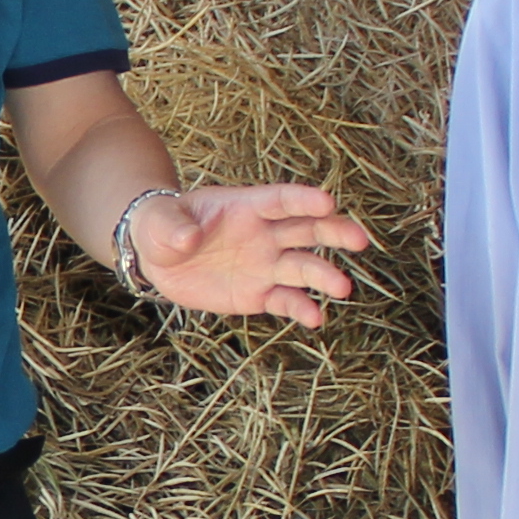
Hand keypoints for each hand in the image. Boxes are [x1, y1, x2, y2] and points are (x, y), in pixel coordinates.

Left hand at [128, 181, 377, 322]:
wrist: (159, 257)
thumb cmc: (163, 226)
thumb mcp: (159, 221)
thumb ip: (173, 225)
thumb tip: (187, 238)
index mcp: (247, 206)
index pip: (280, 200)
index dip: (303, 200)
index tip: (327, 202)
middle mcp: (266, 233)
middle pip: (307, 229)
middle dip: (335, 232)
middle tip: (359, 240)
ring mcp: (266, 264)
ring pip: (303, 267)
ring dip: (324, 276)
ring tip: (342, 288)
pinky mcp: (260, 293)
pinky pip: (286, 300)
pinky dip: (302, 309)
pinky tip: (315, 318)